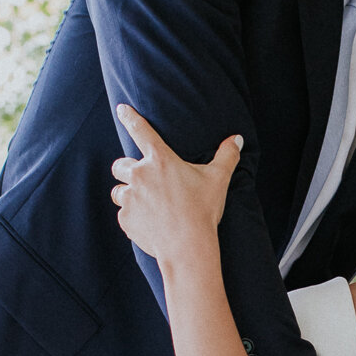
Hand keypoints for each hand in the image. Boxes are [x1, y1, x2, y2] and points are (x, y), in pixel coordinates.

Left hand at [111, 106, 241, 264]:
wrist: (187, 246)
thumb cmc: (202, 210)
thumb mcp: (218, 180)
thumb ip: (227, 156)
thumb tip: (237, 139)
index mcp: (160, 160)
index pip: (141, 130)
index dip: (130, 117)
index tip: (121, 108)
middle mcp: (140, 175)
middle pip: (119, 165)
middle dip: (127, 171)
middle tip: (144, 182)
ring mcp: (130, 198)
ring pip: (118, 191)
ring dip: (128, 194)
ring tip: (147, 206)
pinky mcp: (126, 219)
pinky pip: (123, 214)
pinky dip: (133, 217)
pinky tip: (149, 224)